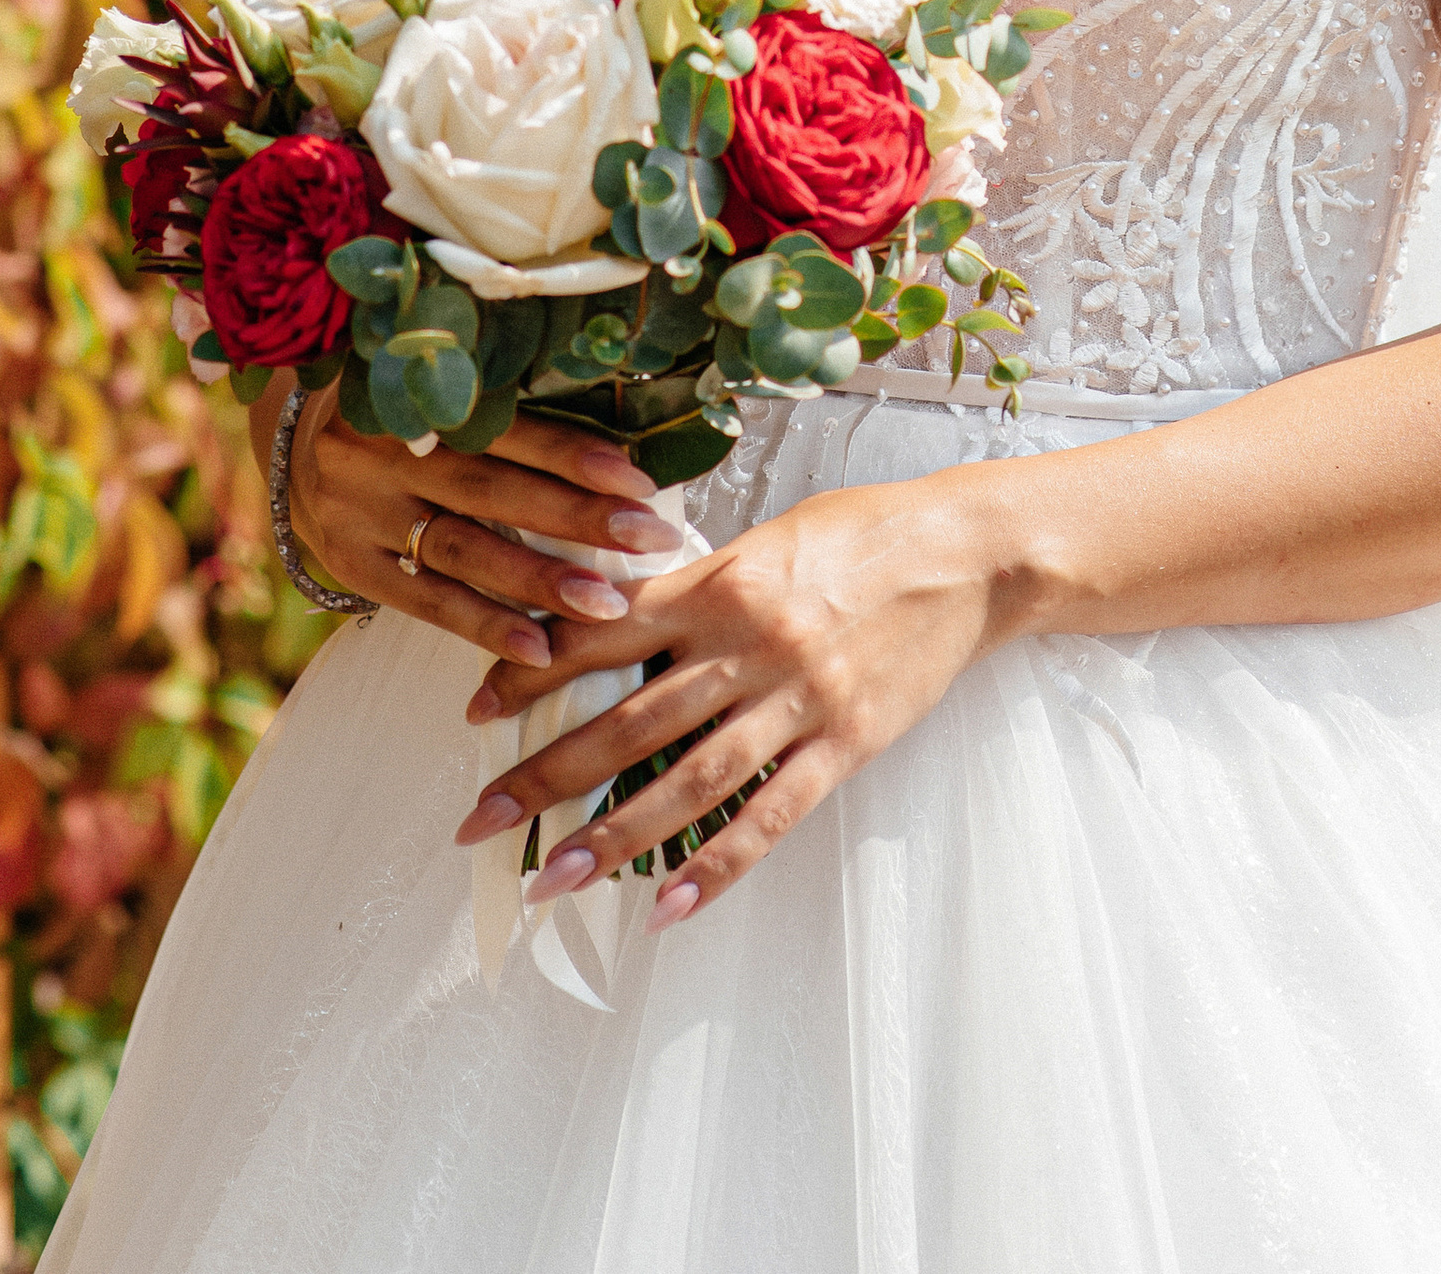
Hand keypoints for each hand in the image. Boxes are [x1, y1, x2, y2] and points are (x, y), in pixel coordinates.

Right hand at [287, 382, 682, 664]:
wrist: (291, 444)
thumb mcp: (430, 390)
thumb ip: (495, 410)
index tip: (639, 479)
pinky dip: (484, 626)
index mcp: (411, 395)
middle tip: (648, 539)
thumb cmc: (397, 412)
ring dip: (539, 581)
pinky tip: (538, 649)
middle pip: (491, 491)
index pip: (503, 428)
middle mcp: (382, 452)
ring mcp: (361, 513)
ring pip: (463, 551)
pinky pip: (426, 601)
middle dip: (576, 518)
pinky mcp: (350, 564)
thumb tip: (608, 444)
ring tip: (605, 605)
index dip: (570, 453)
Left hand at [450, 470, 1015, 928]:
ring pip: (690, 780)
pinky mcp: (847, 743)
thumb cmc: (863, 533)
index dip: (534, 672)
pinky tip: (670, 905)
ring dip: (616, 836)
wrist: (965, 553)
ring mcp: (800, 699)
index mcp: (722, 583)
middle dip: (546, 774)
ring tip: (555, 879)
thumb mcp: (767, 539)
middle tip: (482, 820)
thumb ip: (696, 584)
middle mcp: (751, 644)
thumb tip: (614, 618)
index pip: (604, 633)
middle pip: (630, 721)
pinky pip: (772, 814)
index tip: (475, 712)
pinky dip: (719, 866)